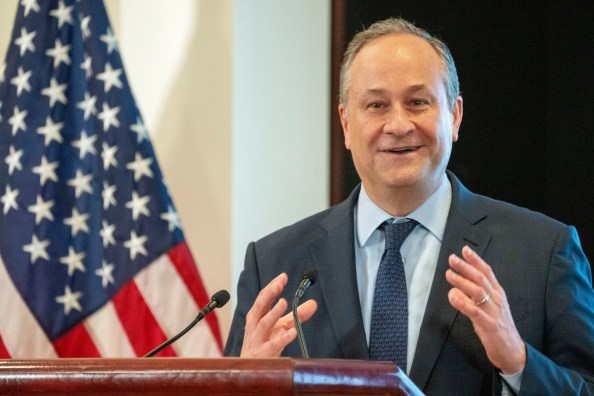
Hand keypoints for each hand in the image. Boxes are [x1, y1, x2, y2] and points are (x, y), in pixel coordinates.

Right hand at [240, 272, 317, 357]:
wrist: (249, 371)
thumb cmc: (264, 345)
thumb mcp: (280, 328)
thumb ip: (295, 316)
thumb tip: (313, 303)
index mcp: (256, 318)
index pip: (262, 299)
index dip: (272, 287)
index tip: (283, 277)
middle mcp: (254, 327)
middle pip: (259, 307)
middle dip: (269, 294)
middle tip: (279, 284)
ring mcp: (257, 341)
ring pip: (263, 325)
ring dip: (273, 313)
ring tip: (284, 302)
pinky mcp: (263, 355)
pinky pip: (272, 346)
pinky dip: (282, 338)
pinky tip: (293, 332)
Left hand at [445, 246, 525, 373]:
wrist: (512, 350)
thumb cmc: (498, 327)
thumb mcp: (490, 306)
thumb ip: (477, 295)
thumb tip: (459, 284)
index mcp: (498, 293)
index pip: (487, 272)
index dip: (475, 260)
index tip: (464, 250)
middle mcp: (497, 299)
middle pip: (480, 278)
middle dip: (465, 267)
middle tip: (452, 259)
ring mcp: (493, 311)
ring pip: (477, 291)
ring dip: (462, 281)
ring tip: (449, 274)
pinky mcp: (489, 324)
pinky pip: (474, 311)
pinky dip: (462, 302)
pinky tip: (453, 296)